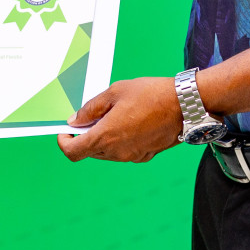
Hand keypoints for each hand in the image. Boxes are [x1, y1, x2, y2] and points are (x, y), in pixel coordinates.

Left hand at [57, 77, 183, 162]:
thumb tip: (75, 121)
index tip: (65, 132)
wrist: (184, 105)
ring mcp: (131, 157)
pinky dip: (119, 142)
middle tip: (92, 116)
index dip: (64, 143)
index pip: (74, 152)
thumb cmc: (150, 94)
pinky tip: (130, 123)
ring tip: (114, 116)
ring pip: (106, 153)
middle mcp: (117, 152)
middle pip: (89, 152)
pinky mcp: (145, 156)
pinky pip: (123, 153)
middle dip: (85, 136)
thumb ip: (91, 109)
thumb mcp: (114, 92)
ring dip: (102, 139)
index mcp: (105, 136)